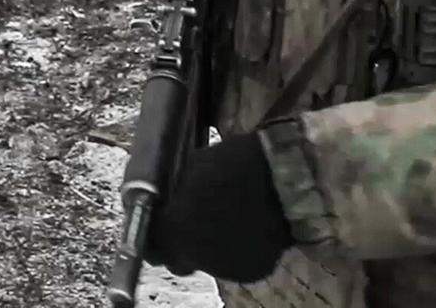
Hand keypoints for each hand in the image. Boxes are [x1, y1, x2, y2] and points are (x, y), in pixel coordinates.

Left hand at [143, 130, 293, 283]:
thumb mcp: (191, 169)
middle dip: (179, 244)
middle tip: (191, 221)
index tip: (163, 220)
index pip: (150, 245)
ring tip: (224, 219)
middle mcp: (196, 258)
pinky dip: (236, 250)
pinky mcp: (252, 271)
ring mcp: (225, 268)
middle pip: (177, 260)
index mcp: (174, 232)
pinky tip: (246, 227)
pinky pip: (235, 264)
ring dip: (208, 247)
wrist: (284, 177)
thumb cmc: (233, 163)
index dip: (155, 232)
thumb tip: (167, 200)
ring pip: (207, 263)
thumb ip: (174, 194)